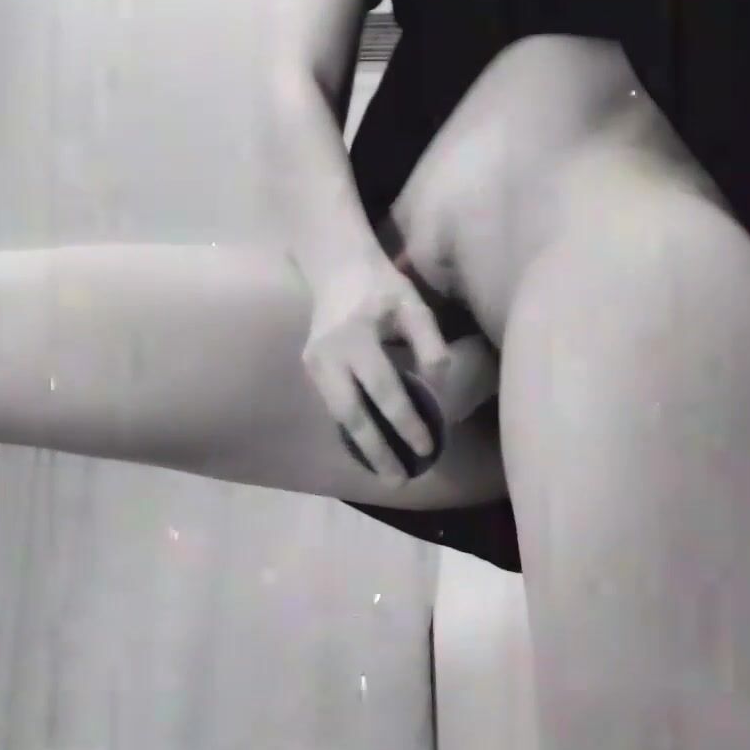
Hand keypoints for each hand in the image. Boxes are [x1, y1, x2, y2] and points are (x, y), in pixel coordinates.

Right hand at [301, 259, 451, 483]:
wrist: (337, 268)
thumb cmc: (383, 287)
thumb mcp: (412, 305)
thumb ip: (428, 341)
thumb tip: (440, 384)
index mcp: (356, 336)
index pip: (385, 389)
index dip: (405, 422)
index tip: (426, 447)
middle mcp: (328, 354)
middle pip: (352, 414)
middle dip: (376, 450)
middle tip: (399, 481)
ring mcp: (314, 362)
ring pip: (338, 415)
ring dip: (363, 446)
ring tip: (387, 473)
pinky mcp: (310, 367)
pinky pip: (334, 405)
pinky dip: (353, 430)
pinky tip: (372, 448)